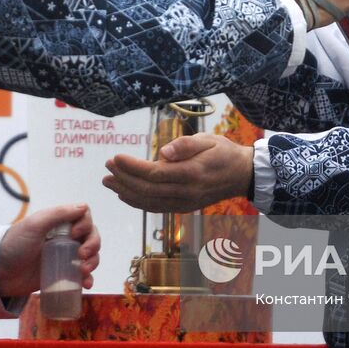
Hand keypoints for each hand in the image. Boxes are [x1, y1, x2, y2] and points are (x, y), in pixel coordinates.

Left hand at [0, 203, 100, 299]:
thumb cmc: (15, 245)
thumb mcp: (35, 225)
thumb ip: (58, 214)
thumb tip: (84, 207)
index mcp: (59, 223)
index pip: (84, 218)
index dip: (86, 225)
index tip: (75, 234)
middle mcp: (64, 237)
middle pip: (91, 236)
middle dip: (93, 245)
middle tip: (82, 255)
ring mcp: (64, 256)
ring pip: (90, 255)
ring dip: (93, 262)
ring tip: (83, 271)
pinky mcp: (62, 274)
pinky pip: (82, 275)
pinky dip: (88, 278)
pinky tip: (86, 284)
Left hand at [102, 134, 251, 211]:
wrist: (242, 175)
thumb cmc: (223, 152)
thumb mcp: (208, 139)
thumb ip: (185, 145)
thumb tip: (163, 152)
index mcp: (192, 173)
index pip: (155, 173)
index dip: (132, 167)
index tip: (115, 157)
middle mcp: (187, 192)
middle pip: (147, 190)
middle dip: (124, 179)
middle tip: (107, 167)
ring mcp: (185, 203)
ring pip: (149, 202)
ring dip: (126, 192)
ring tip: (108, 181)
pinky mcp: (183, 208)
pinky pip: (156, 208)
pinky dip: (138, 202)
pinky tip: (125, 194)